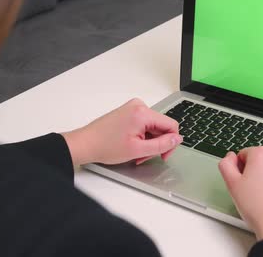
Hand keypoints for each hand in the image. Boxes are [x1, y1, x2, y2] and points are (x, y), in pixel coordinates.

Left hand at [61, 98, 181, 165]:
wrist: (85, 144)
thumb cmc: (105, 146)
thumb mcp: (138, 150)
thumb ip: (162, 144)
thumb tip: (178, 139)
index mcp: (142, 112)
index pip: (171, 125)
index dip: (170, 143)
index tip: (163, 155)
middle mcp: (139, 105)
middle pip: (162, 126)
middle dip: (156, 144)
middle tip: (144, 156)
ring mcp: (133, 108)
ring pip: (153, 127)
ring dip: (148, 142)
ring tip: (136, 153)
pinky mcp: (128, 112)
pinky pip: (144, 125)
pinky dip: (142, 137)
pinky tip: (133, 145)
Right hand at [218, 147, 262, 250]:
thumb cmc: (258, 207)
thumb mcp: (231, 184)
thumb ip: (226, 164)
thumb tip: (230, 157)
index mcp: (261, 154)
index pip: (244, 154)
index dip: (239, 169)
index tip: (242, 183)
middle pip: (260, 160)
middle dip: (254, 172)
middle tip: (251, 192)